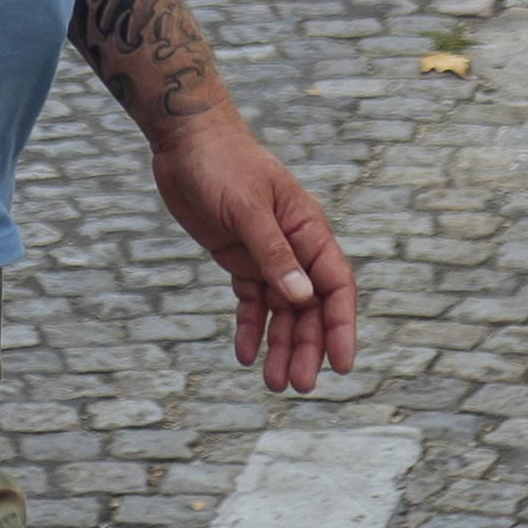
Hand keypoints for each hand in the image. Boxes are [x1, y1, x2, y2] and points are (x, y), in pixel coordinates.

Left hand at [154, 119, 359, 393]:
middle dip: (307, 346)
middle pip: (309, 307)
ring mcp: (267, 254)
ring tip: (274, 383)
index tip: (342, 365)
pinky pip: (250, 302)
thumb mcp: (247, 209)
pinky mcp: (238, 259)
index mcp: (309, 229)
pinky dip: (249, 329)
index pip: (336, 286)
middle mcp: (294, 246)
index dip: (341, 326)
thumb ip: (274, 254)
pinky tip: (245, 356)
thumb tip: (302, 299)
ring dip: (280, 345)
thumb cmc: (223, 164)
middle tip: (298, 387)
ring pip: (282, 310)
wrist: (185, 141)